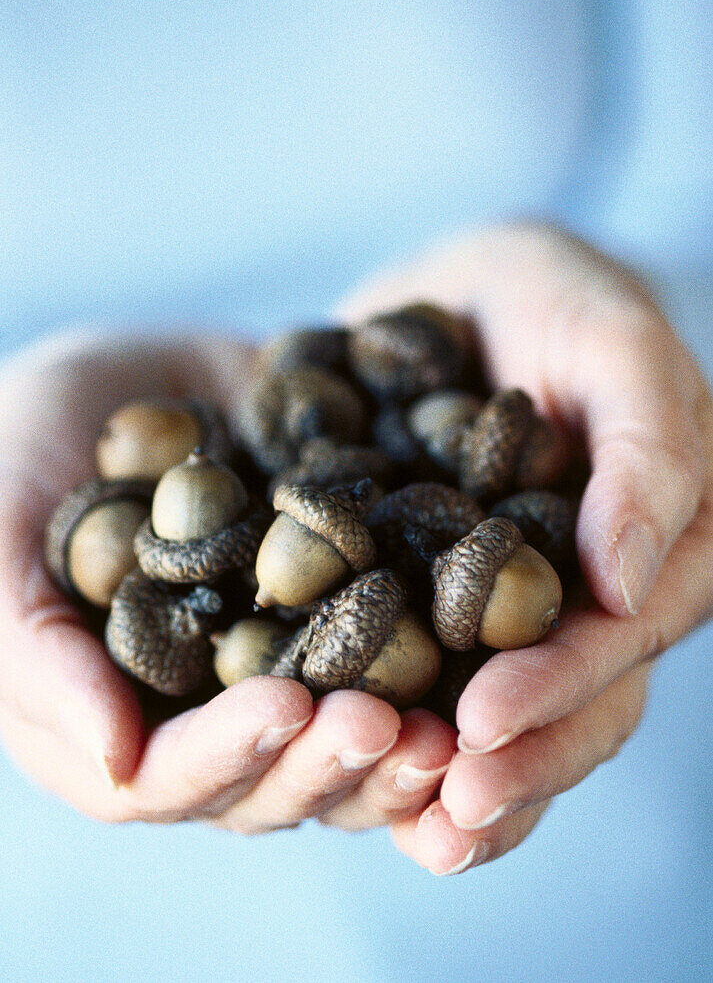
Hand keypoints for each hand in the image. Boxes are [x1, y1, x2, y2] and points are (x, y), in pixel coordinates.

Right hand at [0, 331, 454, 828]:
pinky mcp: (344, 602)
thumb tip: (115, 762)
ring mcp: (285, 658)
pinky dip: (445, 647)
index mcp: (121, 717)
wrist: (104, 377)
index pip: (175, 778)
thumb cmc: (15, 451)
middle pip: (280, 776)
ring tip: (462, 717)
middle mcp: (211, 709)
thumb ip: (33, 654)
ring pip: (351, 732)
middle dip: (335, 760)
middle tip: (398, 727)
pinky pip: (400, 639)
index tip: (288, 707)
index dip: (232, 756)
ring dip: (407, 738)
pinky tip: (489, 622)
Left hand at [337, 222, 712, 873]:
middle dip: (516, 765)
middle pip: (577, 704)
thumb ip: (647, 445)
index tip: (486, 724)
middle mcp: (593, 593)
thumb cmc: (551, 296)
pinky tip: (360, 787)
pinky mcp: (437, 605)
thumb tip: (627, 578)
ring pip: (513, 720)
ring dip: (466, 787)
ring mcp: (518, 609)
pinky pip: (432, 685)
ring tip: (411, 832)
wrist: (460, 291)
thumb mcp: (610, 339)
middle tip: (445, 814)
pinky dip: (403, 738)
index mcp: (655, 541)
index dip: (565, 687)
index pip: (627, 633)